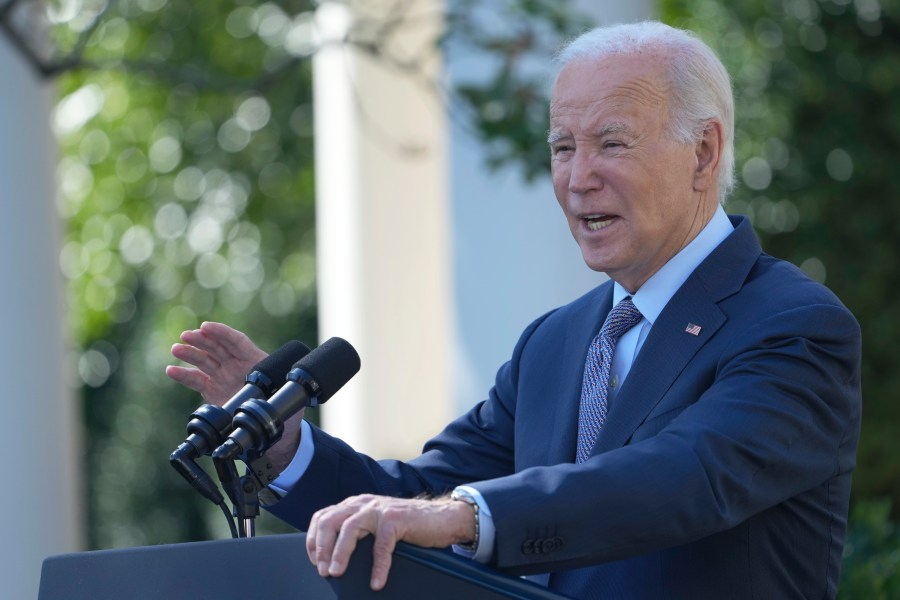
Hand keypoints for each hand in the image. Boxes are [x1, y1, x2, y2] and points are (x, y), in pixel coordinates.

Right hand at [165, 321, 267, 405]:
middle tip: (186, 335)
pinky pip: (196, 380)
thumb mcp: (273, 385)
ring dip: (189, 353)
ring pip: (204, 361)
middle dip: (201, 340)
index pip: (236, 341)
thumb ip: (268, 381)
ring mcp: (222, 375)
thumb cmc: (271, 397)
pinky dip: (183, 375)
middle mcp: (235, 364)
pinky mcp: (212, 389)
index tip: (206, 327)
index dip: (221, 332)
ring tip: (176, 348)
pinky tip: (171, 371)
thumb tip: (263, 382)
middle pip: (217, 347)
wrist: (264, 416)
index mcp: (252, 359)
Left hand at [306, 494, 475, 590]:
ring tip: (336, 573)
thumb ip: (358, 532)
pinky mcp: (397, 519)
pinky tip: (376, 582)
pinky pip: (381, 546)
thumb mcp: (376, 525)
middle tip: (322, 570)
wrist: (443, 517)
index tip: (314, 561)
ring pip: (349, 529)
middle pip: (330, 520)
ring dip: (339, 553)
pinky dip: (377, 566)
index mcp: (355, 505)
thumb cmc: (409, 526)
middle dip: (321, 547)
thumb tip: (333, 559)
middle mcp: (364, 503)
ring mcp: (380, 509)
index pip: (323, 517)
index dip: (314, 540)